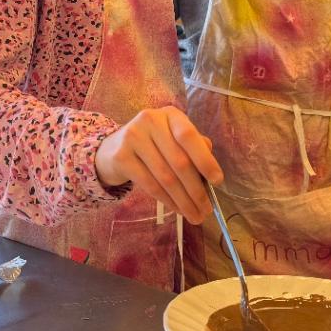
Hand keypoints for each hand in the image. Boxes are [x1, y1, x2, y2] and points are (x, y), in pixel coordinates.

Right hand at [95, 107, 222, 224]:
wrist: (113, 149)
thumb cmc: (154, 145)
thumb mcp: (174, 140)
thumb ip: (194, 150)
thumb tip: (212, 175)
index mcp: (170, 114)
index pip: (189, 136)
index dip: (205, 159)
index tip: (217, 181)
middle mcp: (150, 120)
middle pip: (179, 161)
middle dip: (196, 190)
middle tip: (206, 210)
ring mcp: (133, 137)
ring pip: (165, 177)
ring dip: (183, 200)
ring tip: (195, 215)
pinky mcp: (121, 157)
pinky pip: (150, 184)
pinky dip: (167, 200)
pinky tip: (177, 209)